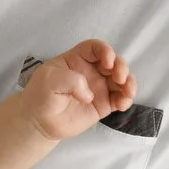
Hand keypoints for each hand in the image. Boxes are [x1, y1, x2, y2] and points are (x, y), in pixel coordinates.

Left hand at [21, 39, 136, 140]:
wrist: (39, 121)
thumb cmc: (40, 94)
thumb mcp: (49, 80)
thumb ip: (70, 80)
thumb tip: (90, 94)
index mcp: (77, 59)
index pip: (95, 48)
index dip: (105, 50)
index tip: (107, 61)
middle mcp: (91, 71)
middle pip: (114, 62)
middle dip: (121, 67)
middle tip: (119, 77)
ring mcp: (99, 87)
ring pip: (121, 80)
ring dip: (129, 83)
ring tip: (127, 92)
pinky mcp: (104, 104)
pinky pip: (120, 99)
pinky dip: (126, 100)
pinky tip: (123, 104)